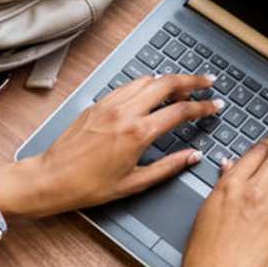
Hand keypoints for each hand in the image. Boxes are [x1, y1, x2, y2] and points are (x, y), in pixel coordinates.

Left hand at [0, 72, 224, 218]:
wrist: (53, 178)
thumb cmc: (89, 186)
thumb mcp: (135, 183)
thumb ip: (168, 167)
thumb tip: (192, 157)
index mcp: (138, 133)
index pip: (180, 110)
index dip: (202, 107)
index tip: (214, 106)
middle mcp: (125, 112)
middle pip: (166, 83)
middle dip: (191, 81)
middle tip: (207, 83)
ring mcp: (109, 104)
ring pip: (146, 80)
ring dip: (168, 80)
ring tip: (183, 88)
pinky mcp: (98, 104)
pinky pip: (128, 86)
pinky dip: (145, 85)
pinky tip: (151, 93)